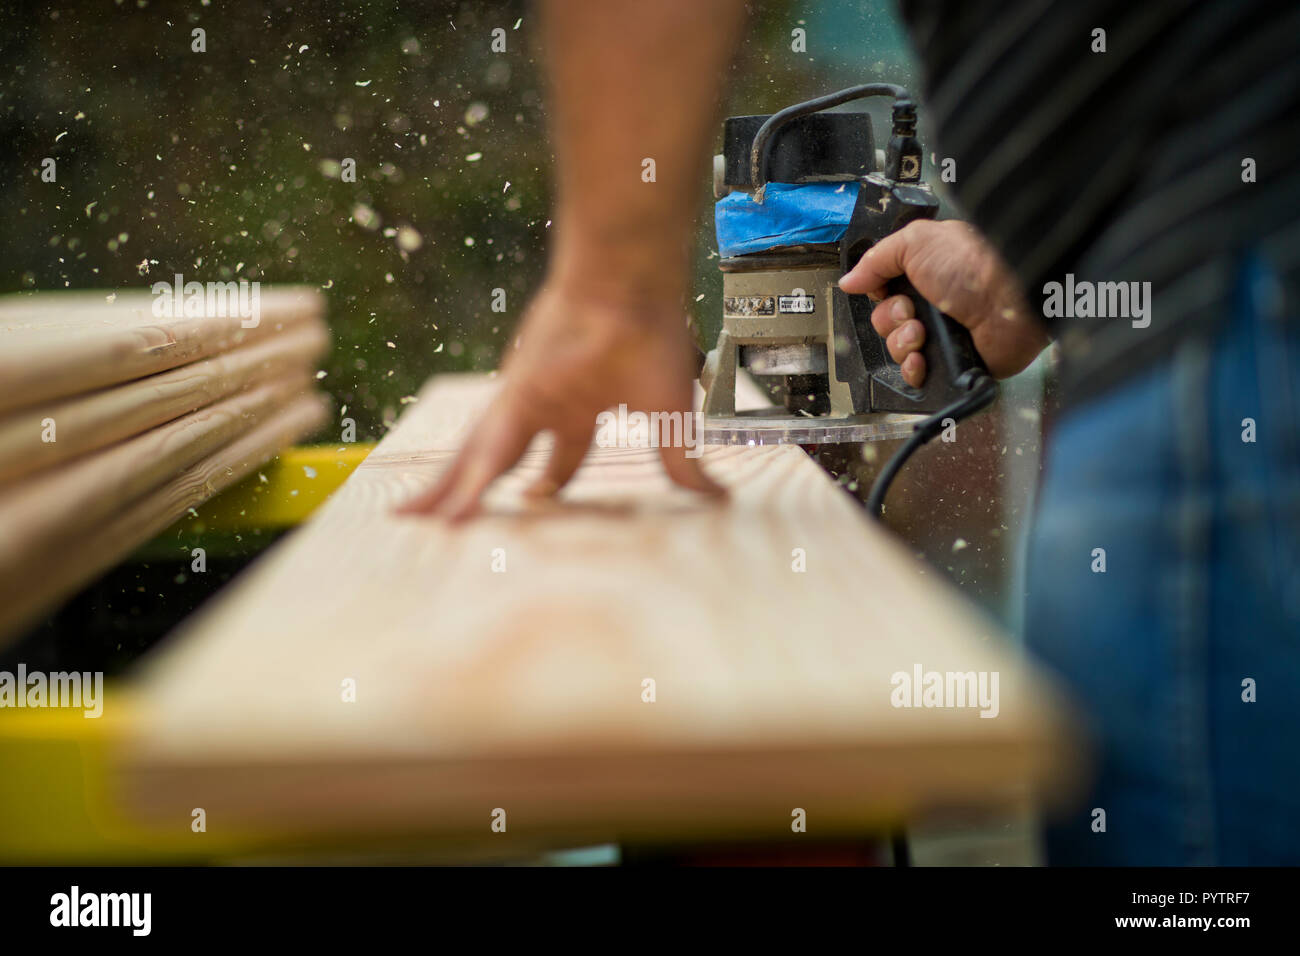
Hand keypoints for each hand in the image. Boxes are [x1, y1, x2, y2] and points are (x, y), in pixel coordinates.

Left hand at [396, 279, 723, 521]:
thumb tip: (717, 498)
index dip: (549, 484)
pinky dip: (462, 490)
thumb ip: (682, 464)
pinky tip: (442, 518)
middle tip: (454, 520)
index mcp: (578, 409)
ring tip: (412, 522)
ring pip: (474, 458)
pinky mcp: (507, 402)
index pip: (558, 459)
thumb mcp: (669, 417)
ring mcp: (518, 402)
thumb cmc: (652, 337)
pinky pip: (480, 458)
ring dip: (447, 492)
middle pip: (498, 460)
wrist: (630, 289)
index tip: (539, 501)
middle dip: (477, 490)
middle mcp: (540, 406)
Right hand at [839, 219, 1046, 387]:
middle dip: (891, 320)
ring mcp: (944, 335)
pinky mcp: (953, 363)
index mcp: (925, 273)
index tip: (886, 292)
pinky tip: (922, 359)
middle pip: (887, 323)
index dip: (880, 296)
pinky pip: (917, 376)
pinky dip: (913, 370)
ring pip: (898, 350)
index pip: (885, 292)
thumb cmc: (975, 264)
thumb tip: (850, 280)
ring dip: (902, 343)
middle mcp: (934, 304)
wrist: (1011, 300)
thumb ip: (876, 258)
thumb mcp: (916, 241)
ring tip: (922, 334)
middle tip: (910, 312)